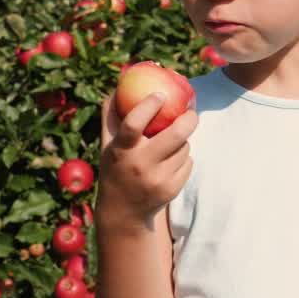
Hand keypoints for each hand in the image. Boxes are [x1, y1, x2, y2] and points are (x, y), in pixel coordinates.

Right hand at [96, 89, 197, 229]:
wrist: (123, 213)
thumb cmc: (115, 168)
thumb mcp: (108, 145)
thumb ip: (111, 116)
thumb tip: (119, 84)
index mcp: (121, 150)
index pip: (133, 123)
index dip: (149, 105)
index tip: (161, 94)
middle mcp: (139, 165)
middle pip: (175, 135)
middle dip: (189, 119)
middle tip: (191, 112)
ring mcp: (157, 179)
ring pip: (184, 148)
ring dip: (182, 142)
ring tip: (170, 145)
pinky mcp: (171, 189)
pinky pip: (188, 163)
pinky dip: (184, 159)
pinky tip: (171, 163)